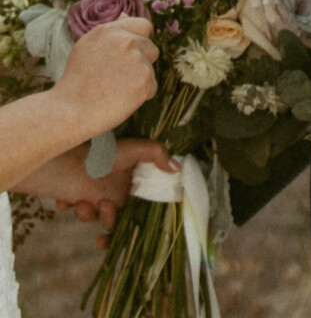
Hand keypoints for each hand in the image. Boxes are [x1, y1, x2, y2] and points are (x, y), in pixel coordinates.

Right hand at [51, 15, 158, 142]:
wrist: (70, 110)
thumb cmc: (76, 81)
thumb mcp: (87, 46)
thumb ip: (110, 31)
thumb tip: (126, 15)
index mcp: (110, 30)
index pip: (143, 25)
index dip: (141, 39)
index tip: (133, 53)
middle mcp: (126, 41)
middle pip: (151, 48)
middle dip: (140, 62)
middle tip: (117, 78)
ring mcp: (137, 59)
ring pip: (150, 68)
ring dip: (139, 79)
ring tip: (115, 89)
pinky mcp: (145, 80)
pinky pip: (152, 87)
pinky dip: (141, 95)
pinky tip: (120, 99)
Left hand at [54, 139, 178, 249]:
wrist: (67, 154)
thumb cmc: (102, 150)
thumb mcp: (134, 148)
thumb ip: (157, 154)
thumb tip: (179, 167)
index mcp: (134, 183)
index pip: (145, 205)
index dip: (146, 218)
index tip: (143, 226)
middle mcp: (120, 194)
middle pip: (123, 220)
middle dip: (112, 221)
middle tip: (105, 206)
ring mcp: (100, 200)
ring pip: (102, 221)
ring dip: (92, 216)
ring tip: (84, 203)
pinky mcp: (83, 204)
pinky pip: (83, 217)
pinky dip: (76, 211)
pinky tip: (68, 201)